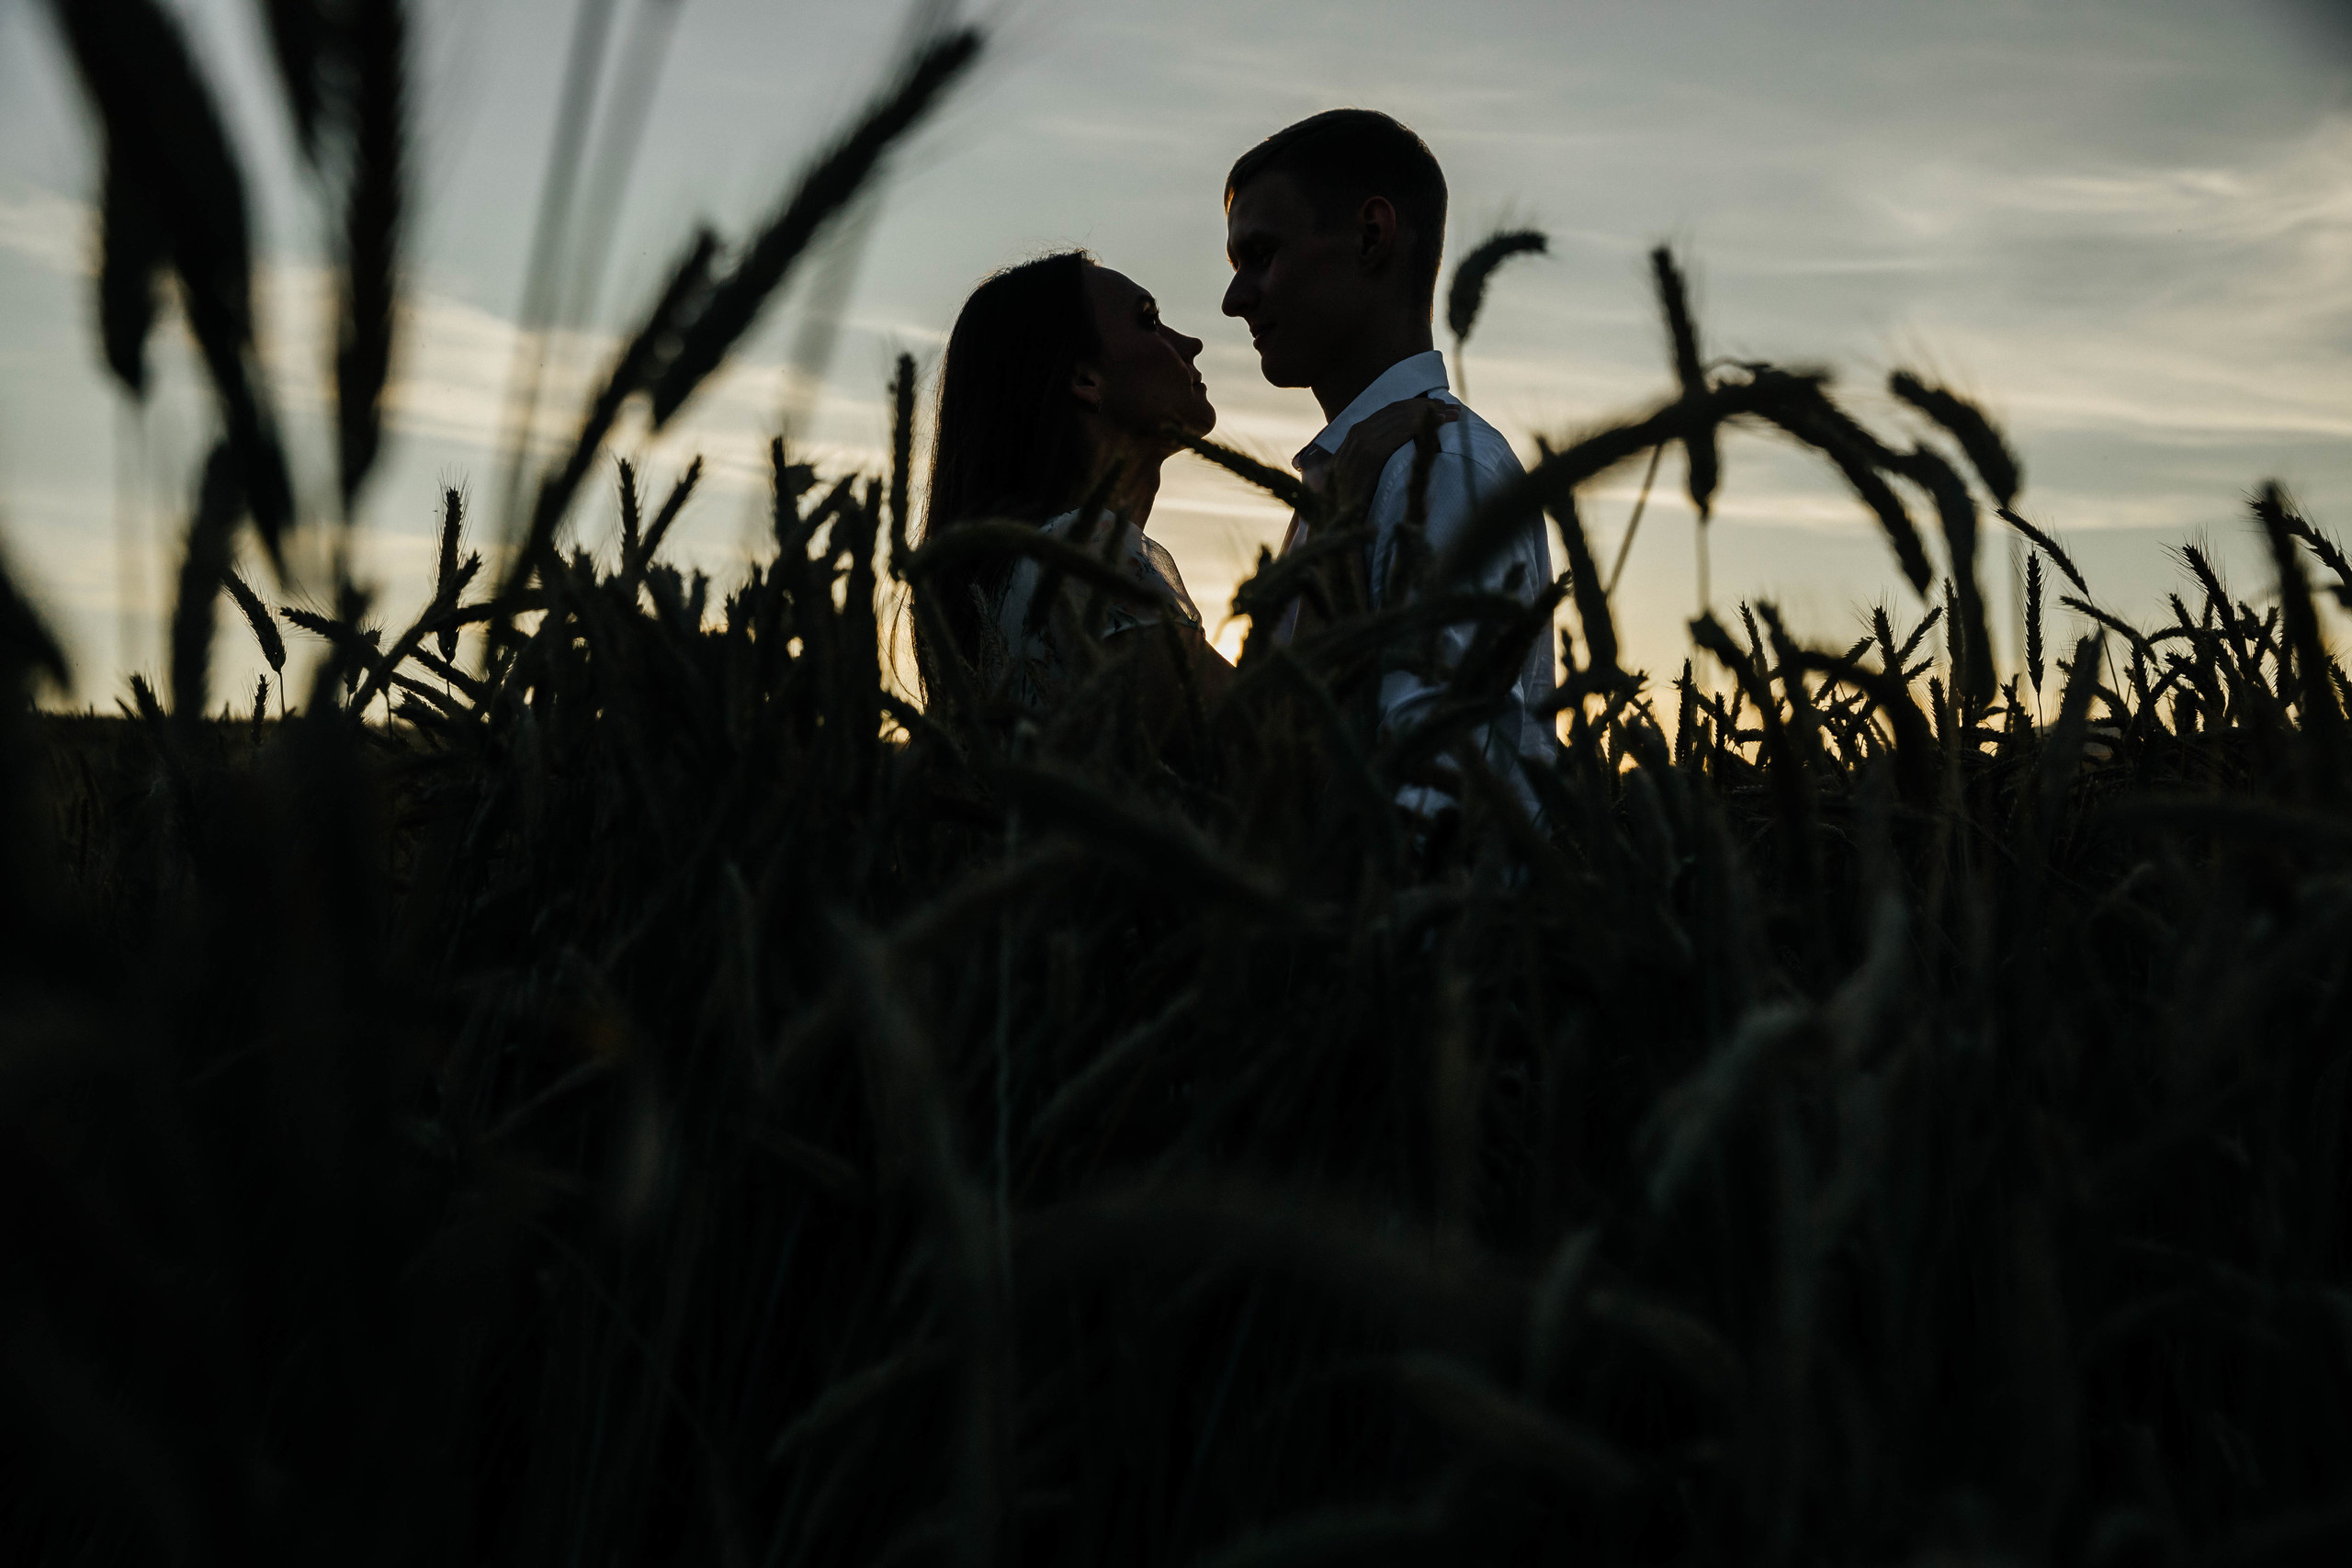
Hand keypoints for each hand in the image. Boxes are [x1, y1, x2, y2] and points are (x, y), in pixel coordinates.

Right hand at [1329, 396, 1459, 513]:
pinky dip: (1424, 425)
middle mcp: (1359, 432)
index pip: (1391, 410)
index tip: (1440, 407)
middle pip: (1400, 410)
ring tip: (1453, 415)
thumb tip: (1401, 444)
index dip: (1417, 406)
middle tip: (1454, 409)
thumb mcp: (1363, 469)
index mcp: (1356, 433)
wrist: (1335, 517)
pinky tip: (1441, 425)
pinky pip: (1402, 432)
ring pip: (1404, 417)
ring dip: (1432, 413)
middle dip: (1429, 406)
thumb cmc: (1352, 499)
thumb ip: (1376, 452)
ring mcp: (1363, 442)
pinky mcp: (1371, 455)